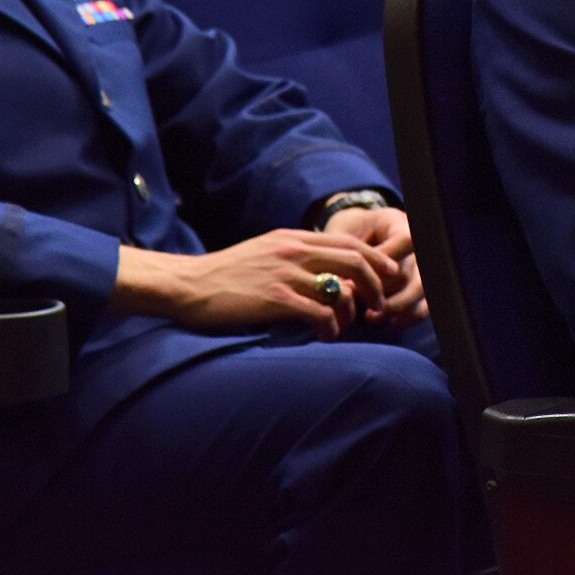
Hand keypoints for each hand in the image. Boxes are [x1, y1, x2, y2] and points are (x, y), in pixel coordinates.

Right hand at [114, 228, 399, 339]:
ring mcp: (285, 273)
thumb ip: (294, 256)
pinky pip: (320, 312)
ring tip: (346, 326)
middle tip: (379, 306)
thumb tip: (324, 270)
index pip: (350, 241)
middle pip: (356, 260)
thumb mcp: (265, 252)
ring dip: (352, 311)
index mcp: (293, 237)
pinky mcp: (275, 298)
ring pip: (342, 288)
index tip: (386, 276)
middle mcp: (294, 250)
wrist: (187, 284)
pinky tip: (325, 336)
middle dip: (376, 284)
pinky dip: (331, 327)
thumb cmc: (224, 274)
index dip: (375, 259)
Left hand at [324, 204, 427, 323]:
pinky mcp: (418, 285)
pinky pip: (425, 304)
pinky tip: (391, 321)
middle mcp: (414, 243)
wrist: (356, 234)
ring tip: (371, 316)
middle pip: (410, 270)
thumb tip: (342, 287)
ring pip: (421, 289)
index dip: (384, 263)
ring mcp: (419, 264)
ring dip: (397, 306)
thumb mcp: (341, 235)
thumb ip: (345, 256)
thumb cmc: (346, 232)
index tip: (353, 279)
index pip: (404, 240)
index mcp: (396, 222)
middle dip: (382, 291)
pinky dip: (410, 316)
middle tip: (353, 300)